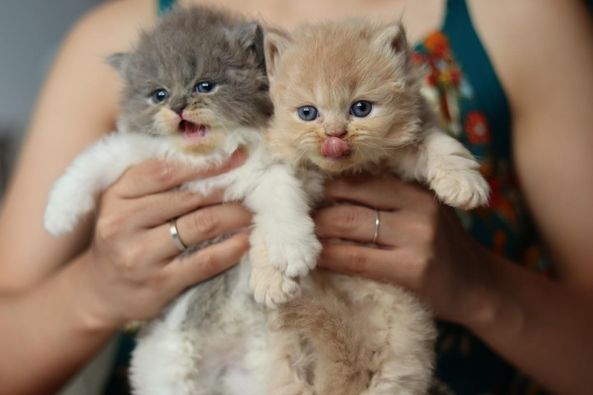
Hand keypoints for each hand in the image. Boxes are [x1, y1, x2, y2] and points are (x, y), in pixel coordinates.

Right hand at [81, 151, 251, 327]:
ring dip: (234, 216)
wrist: (99, 292)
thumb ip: (158, 182)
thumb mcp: (125, 204)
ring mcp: (140, 255)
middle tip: (252, 187)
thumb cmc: (123, 238)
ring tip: (252, 212)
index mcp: (117, 194)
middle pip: (189, 197)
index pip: (165, 170)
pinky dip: (230, 249)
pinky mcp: (159, 282)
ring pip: (200, 225)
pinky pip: (204, 261)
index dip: (205, 162)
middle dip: (227, 190)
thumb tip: (211, 158)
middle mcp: (123, 222)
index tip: (236, 157)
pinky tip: (245, 241)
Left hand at [314, 176, 497, 325]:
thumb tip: (328, 195)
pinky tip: (314, 260)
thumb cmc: (441, 247)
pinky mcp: (412, 269)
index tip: (302, 195)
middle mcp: (418, 207)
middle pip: (349, 199)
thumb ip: (387, 201)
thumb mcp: (422, 212)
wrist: (479, 288)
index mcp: (417, 189)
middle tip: (291, 217)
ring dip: (315, 232)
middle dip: (314, 208)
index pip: (359, 179)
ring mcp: (417, 238)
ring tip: (296, 237)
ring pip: (347, 225)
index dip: (326, 186)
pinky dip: (329, 258)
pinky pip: (356, 259)